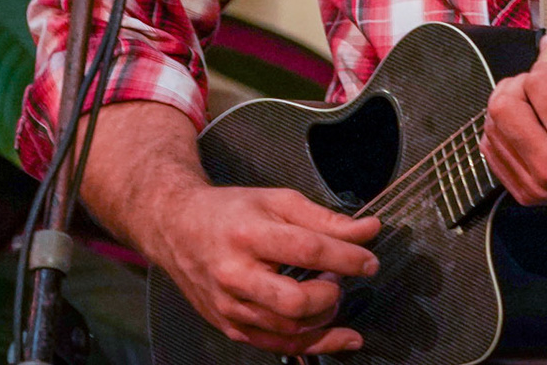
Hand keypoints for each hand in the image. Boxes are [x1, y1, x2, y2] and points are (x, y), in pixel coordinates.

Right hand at [148, 183, 381, 354]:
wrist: (176, 228)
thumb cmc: (229, 212)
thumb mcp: (277, 201)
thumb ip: (324, 219)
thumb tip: (367, 231)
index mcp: (248, 235)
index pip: (306, 250)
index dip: (346, 257)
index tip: (369, 261)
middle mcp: (235, 274)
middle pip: (295, 301)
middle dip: (330, 295)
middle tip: (341, 280)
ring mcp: (230, 306)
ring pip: (289, 329)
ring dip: (324, 318)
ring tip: (331, 294)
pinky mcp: (229, 326)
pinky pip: (277, 345)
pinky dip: (313, 344)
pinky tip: (339, 336)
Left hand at [481, 34, 546, 206]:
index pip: (537, 83)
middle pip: (502, 106)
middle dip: (521, 81)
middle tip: (542, 75)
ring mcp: (536, 186)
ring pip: (491, 125)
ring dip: (511, 101)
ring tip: (537, 96)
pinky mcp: (527, 194)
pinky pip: (491, 148)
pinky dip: (503, 126)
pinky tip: (528, 118)